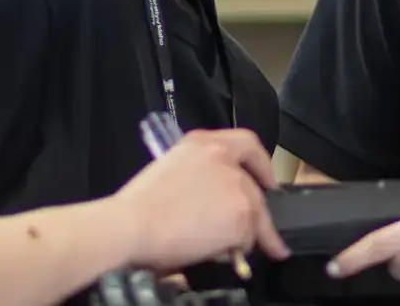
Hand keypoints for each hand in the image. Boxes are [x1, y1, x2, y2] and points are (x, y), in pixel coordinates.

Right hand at [112, 128, 289, 271]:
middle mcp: (224, 159)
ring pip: (253, 215)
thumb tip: (208, 201)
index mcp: (202, 144)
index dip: (261, 164)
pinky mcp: (243, 215)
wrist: (132, 225)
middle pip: (252, 187)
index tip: (267, 180)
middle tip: (255, 230)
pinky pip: (248, 238)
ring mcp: (237, 187)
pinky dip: (238, 249)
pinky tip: (222, 255)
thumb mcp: (170, 171)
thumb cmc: (137, 206)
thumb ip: (197, 177)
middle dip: (254, 211)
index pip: (246, 143)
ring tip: (230, 250)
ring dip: (245, 233)